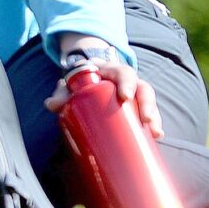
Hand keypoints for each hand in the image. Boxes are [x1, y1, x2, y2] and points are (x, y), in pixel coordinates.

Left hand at [44, 43, 162, 138]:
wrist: (86, 77)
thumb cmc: (80, 81)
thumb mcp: (71, 84)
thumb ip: (62, 92)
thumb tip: (51, 105)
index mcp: (112, 71)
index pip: (123, 73)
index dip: (127, 83)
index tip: (125, 97)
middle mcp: (128, 81)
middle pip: (142, 88)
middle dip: (147, 104)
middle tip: (146, 119)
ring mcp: (134, 94)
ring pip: (148, 101)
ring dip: (155, 116)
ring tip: (155, 132)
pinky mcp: (136, 107)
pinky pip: (149, 113)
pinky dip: (154, 124)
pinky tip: (157, 136)